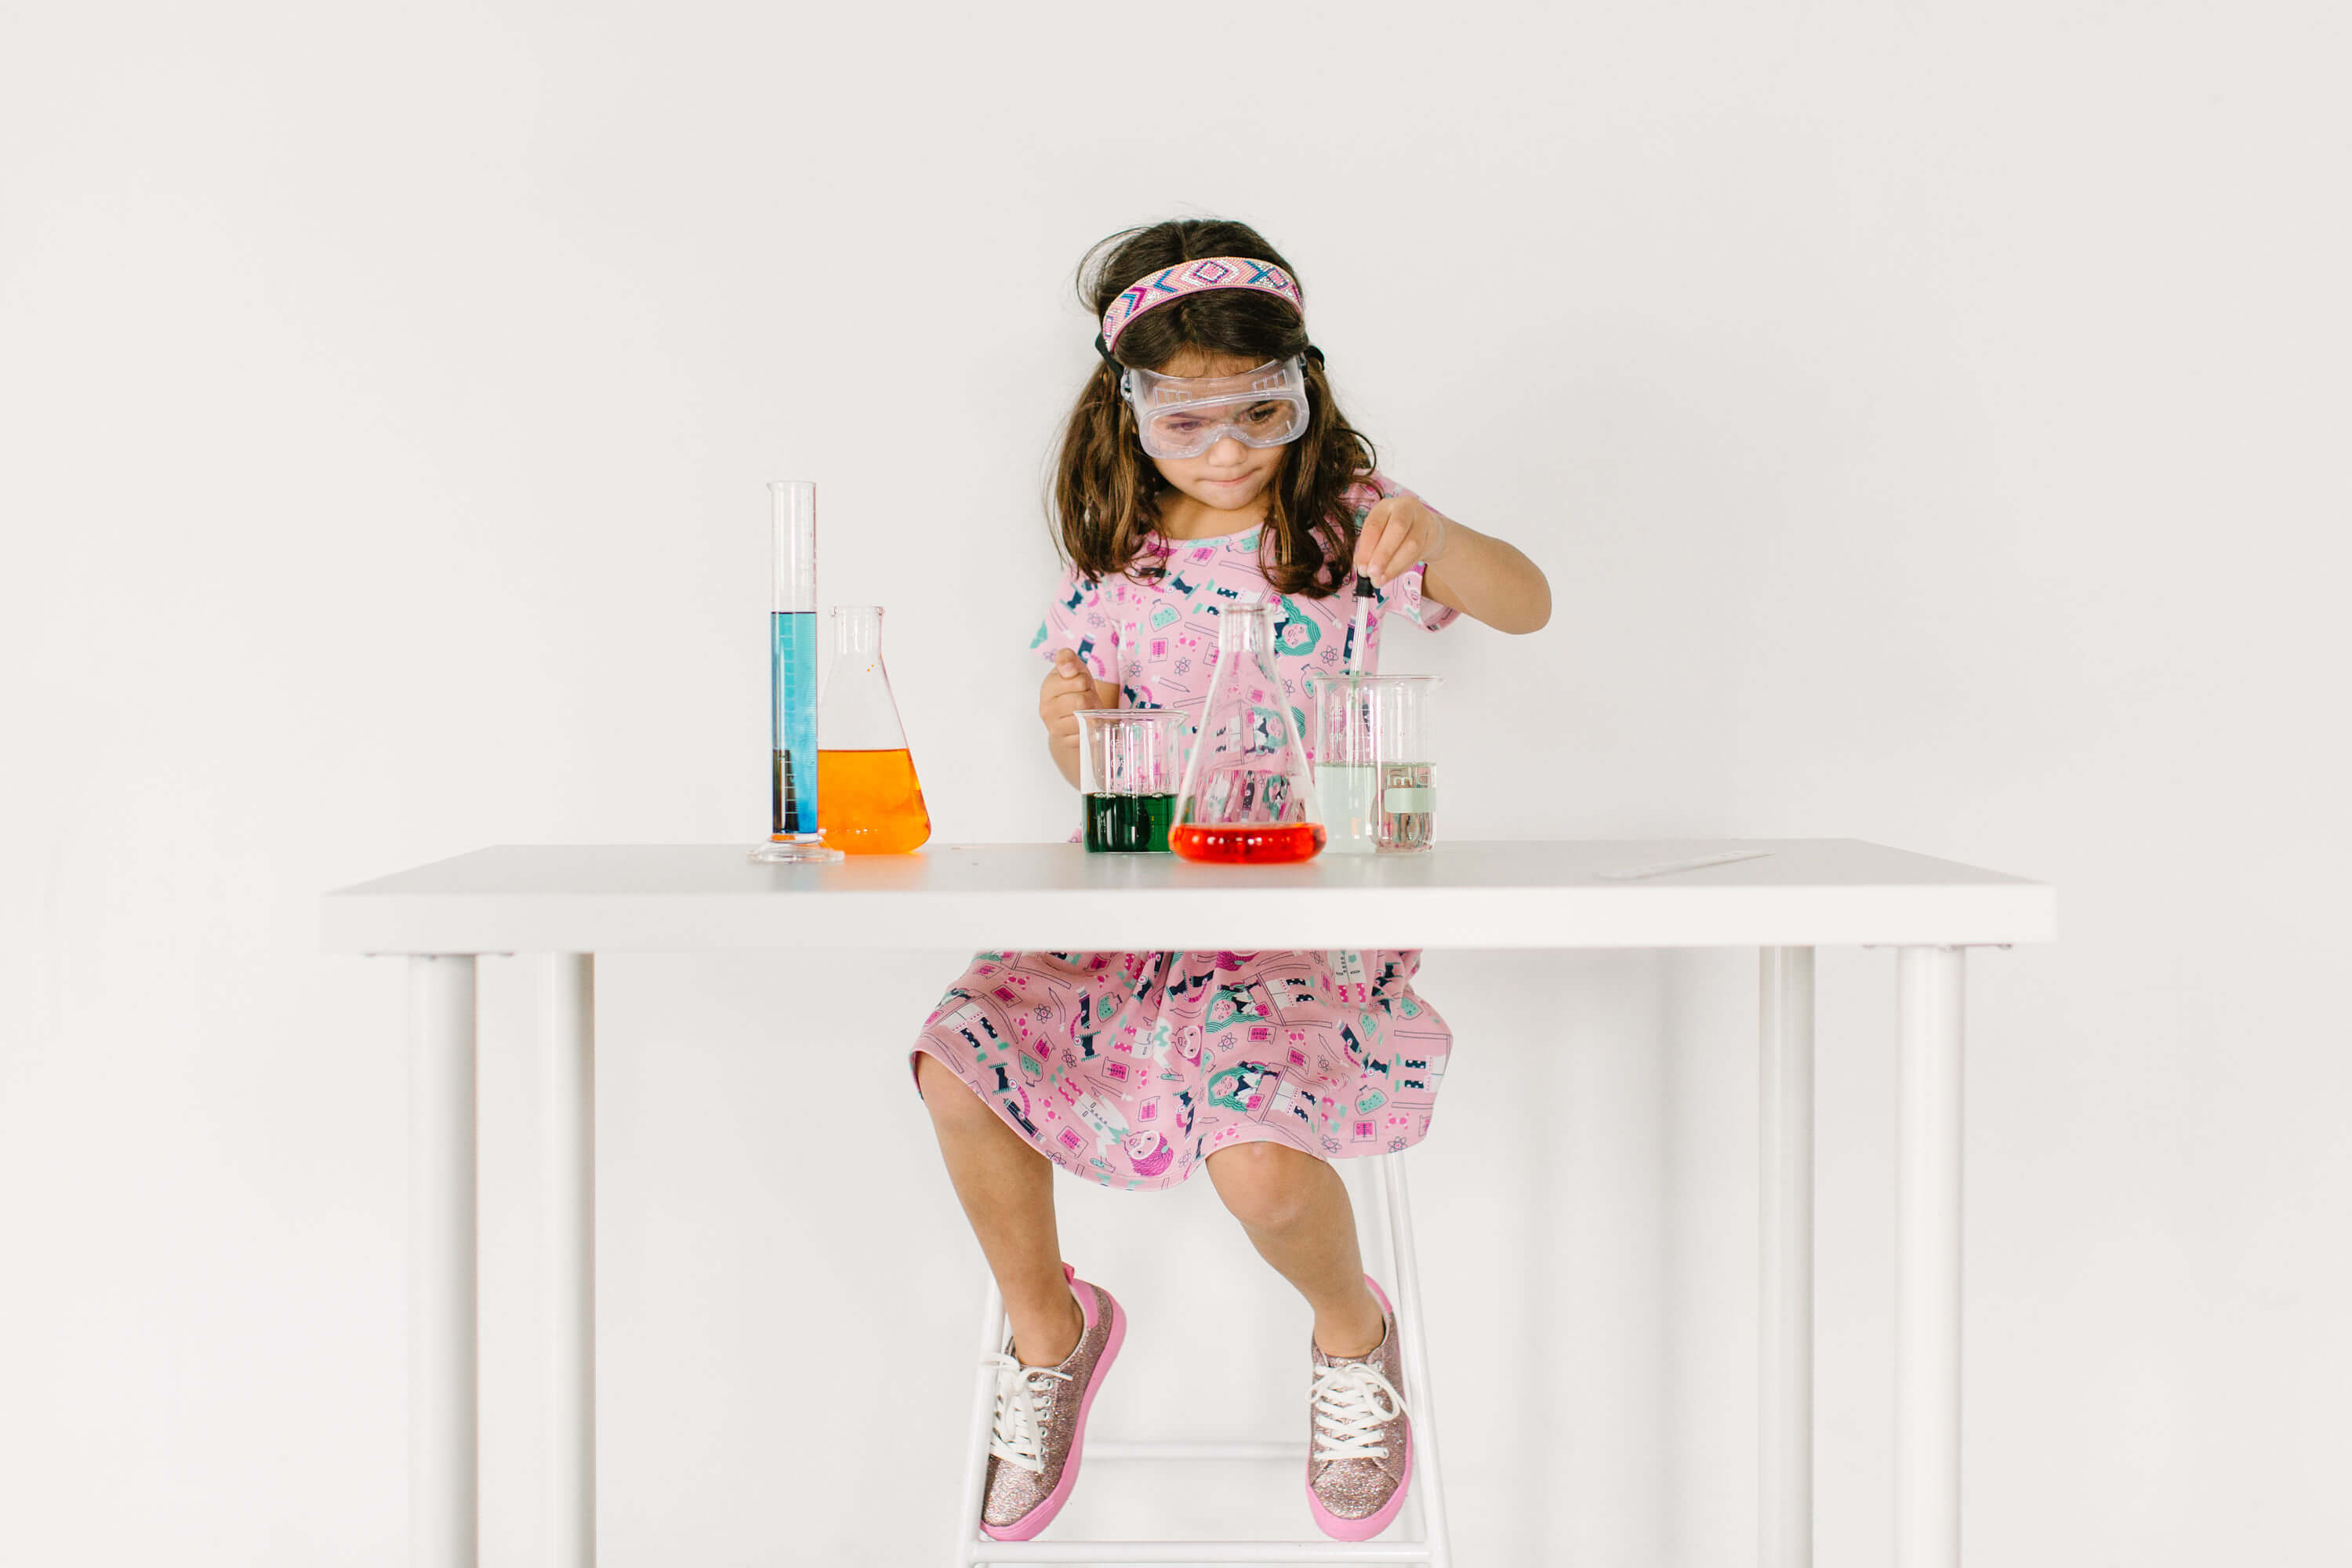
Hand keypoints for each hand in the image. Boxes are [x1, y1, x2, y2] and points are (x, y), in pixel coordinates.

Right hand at [1039, 648, 1093, 770]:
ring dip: (1093, 715)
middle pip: (1083, 702)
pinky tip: (1085, 725)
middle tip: (1088, 699)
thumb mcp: (1073, 669)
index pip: (1079, 682)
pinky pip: (1086, 734)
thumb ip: (1067, 659)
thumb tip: (1068, 668)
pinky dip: (1091, 729)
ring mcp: (1054, 727)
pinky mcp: (1065, 742)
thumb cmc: (1073, 691)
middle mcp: (1046, 708)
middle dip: (1091, 699)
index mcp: (1048, 687)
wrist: (1068, 718)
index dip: (1086, 682)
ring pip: (1085, 719)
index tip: (1081, 685)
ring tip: (1087, 711)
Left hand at [1353, 495, 1450, 588]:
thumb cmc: (1394, 532)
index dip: (1366, 549)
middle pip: (1396, 529)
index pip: (1375, 525)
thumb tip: (1363, 568)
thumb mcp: (1378, 535)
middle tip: (1372, 574)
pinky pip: (1419, 553)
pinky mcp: (1433, 534)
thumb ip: (1369, 550)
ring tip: (1381, 580)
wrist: (1426, 528)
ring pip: (1412, 544)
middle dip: (1383, 555)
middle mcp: (1405, 508)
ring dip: (1394, 565)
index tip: (1362, 569)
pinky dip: (1403, 567)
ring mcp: (1422, 519)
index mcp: (1385, 506)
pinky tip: (1393, 574)